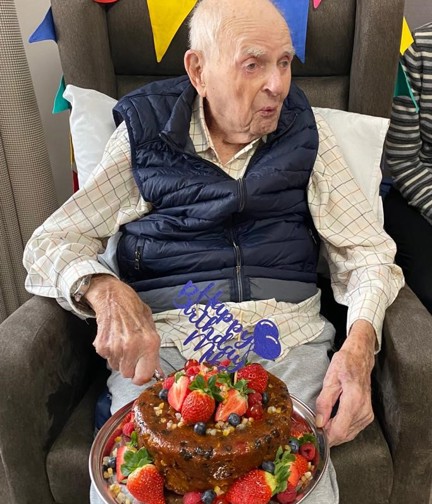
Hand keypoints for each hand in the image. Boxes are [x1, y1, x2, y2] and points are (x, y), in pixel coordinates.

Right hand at [84, 274, 162, 384]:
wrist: (114, 297)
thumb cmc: (135, 310)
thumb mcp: (151, 328)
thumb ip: (153, 352)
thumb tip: (157, 372)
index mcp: (150, 343)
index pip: (144, 376)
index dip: (141, 376)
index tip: (140, 372)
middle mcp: (133, 347)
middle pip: (128, 374)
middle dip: (129, 367)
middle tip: (131, 352)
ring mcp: (116, 347)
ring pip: (116, 367)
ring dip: (119, 359)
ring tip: (122, 341)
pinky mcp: (102, 346)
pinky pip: (107, 358)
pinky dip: (109, 351)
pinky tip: (113, 337)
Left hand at [315, 320, 375, 445]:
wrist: (360, 358)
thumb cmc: (345, 364)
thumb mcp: (330, 379)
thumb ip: (324, 402)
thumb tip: (319, 422)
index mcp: (354, 400)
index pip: (339, 430)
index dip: (326, 436)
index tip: (315, 433)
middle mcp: (363, 410)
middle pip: (344, 435)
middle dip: (328, 434)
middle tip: (316, 426)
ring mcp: (367, 414)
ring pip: (348, 435)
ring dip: (334, 432)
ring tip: (323, 422)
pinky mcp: (368, 416)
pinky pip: (353, 430)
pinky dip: (342, 428)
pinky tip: (333, 421)